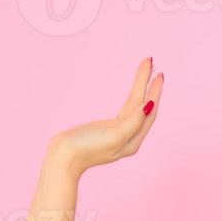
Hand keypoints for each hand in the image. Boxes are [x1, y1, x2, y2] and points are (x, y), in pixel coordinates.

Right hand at [48, 57, 163, 175]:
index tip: (158, 72)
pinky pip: (125, 109)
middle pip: (144, 106)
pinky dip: (132, 97)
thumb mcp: (114, 135)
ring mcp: (119, 132)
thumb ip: (133, 121)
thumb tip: (149, 104)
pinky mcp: (107, 129)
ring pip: (134, 106)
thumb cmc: (86, 148)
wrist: (63, 157)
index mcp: (133, 141)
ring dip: (141, 87)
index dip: (155, 92)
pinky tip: (136, 92)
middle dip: (149, 84)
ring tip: (146, 69)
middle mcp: (129, 137)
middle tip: (152, 62)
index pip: (150, 112)